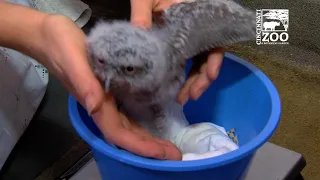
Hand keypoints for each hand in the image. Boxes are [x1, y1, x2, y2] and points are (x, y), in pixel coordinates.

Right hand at [36, 15, 180, 159]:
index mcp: (95, 102)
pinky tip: (153, 121)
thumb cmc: (59, 45)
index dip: (140, 146)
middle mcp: (101, 105)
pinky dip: (141, 120)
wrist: (49, 36)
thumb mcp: (72, 59)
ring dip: (147, 137)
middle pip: (127, 134)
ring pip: (128, 125)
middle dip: (150, 147)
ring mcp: (105, 99)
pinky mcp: (109, 89)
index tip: (163, 153)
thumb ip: (83, 83)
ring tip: (168, 145)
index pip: (119, 133)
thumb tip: (95, 106)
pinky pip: (127, 111)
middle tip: (175, 154)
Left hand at [130, 0, 225, 104]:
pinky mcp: (177, 44)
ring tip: (182, 99)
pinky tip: (174, 88)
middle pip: (207, 58)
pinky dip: (183, 76)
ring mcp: (187, 39)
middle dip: (201, 79)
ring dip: (193, 82)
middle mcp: (195, 31)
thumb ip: (142, 12)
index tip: (210, 75)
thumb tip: (138, 33)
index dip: (214, 60)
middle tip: (189, 96)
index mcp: (195, 18)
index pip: (213, 41)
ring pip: (198, 63)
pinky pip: (186, 62)